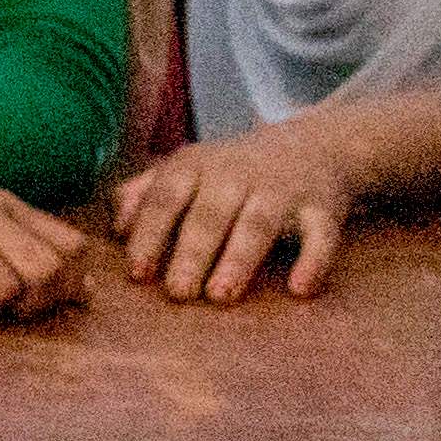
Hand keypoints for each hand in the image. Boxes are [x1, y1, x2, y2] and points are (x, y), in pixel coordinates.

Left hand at [111, 116, 383, 301]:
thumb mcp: (186, 170)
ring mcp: (282, 190)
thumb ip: (145, 194)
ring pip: (258, 224)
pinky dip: (313, 261)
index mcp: (195, 166)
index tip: (137, 273)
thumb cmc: (232, 170)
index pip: (165, 198)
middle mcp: (236, 175)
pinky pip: (321, 235)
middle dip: (192, 253)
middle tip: (178, 293)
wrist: (313, 144)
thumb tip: (117, 228)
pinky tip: (300, 289)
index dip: (149, 234)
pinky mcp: (322, 208)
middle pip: (210, 214)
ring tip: (220, 295)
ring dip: (239, 259)